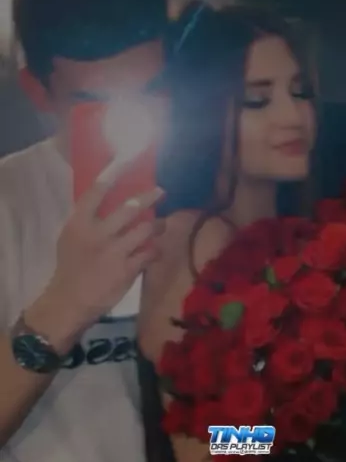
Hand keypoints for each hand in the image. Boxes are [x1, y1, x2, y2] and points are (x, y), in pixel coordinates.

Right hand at [27, 168, 163, 351]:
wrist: (69, 301)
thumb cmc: (70, 267)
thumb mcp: (70, 237)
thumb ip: (87, 219)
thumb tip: (107, 201)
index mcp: (79, 223)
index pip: (97, 191)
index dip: (114, 173)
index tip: (129, 160)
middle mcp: (97, 233)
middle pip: (130, 207)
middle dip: (150, 197)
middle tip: (161, 191)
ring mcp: (114, 252)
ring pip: (145, 229)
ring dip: (157, 225)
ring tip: (162, 224)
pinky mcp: (127, 269)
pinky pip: (149, 252)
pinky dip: (155, 249)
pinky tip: (155, 250)